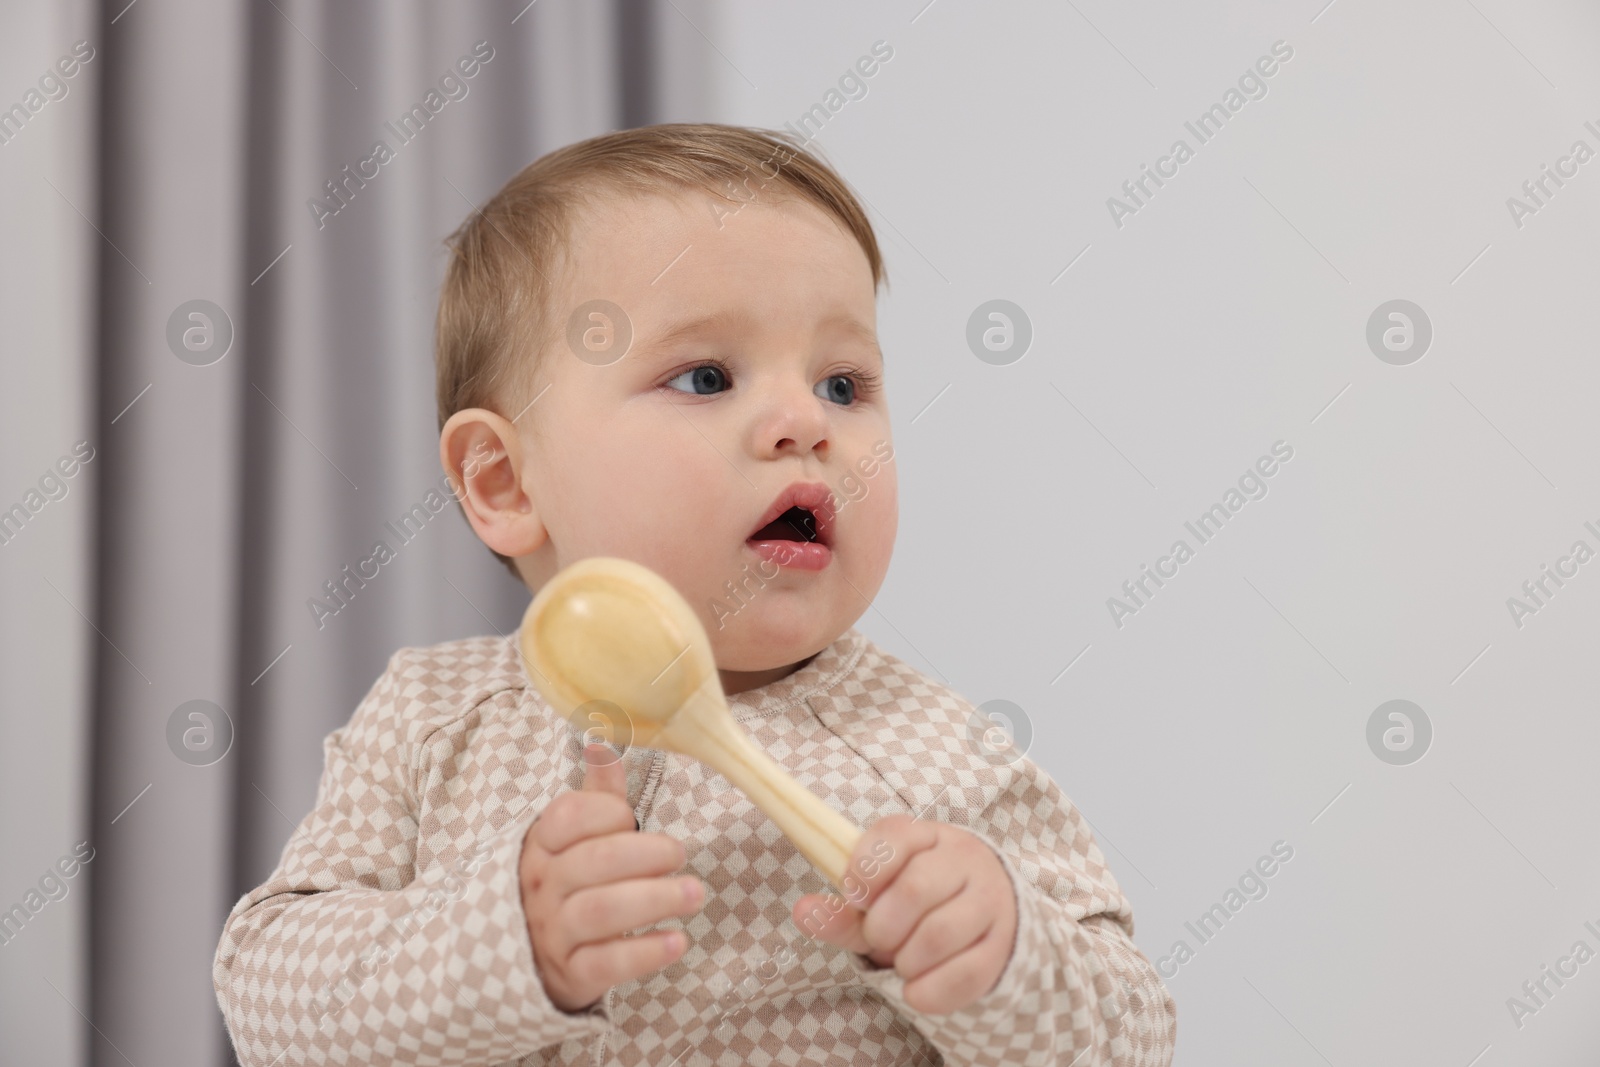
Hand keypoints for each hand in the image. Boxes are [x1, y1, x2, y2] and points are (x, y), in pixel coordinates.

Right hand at [519, 742, 705, 1011]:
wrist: (529, 958)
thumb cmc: (568, 883)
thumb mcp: (573, 838)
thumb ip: (595, 795)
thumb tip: (603, 739)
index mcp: (542, 844)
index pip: (566, 818)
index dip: (605, 811)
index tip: (631, 817)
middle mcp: (543, 886)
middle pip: (592, 863)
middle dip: (644, 854)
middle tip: (680, 854)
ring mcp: (554, 933)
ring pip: (601, 912)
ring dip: (653, 900)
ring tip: (694, 894)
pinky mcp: (572, 975)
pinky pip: (606, 963)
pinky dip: (644, 952)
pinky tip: (677, 941)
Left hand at [792, 815, 1017, 1014]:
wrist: (986, 919)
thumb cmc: (920, 905)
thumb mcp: (879, 901)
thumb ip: (842, 910)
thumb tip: (802, 911)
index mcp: (928, 836)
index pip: (894, 836)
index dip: (865, 870)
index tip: (854, 895)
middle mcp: (965, 860)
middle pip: (916, 889)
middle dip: (883, 927)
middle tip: (880, 938)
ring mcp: (990, 900)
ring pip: (939, 933)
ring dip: (907, 960)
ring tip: (903, 961)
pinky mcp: (1004, 945)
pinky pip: (966, 974)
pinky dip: (930, 991)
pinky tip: (917, 990)